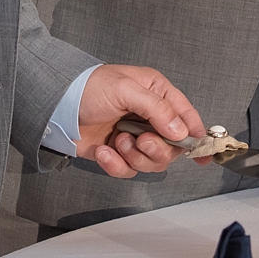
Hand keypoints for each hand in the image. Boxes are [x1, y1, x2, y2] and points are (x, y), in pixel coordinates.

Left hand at [75, 66, 207, 177]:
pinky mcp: (119, 153)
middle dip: (157, 149)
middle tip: (141, 140)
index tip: (202, 153)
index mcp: (157, 94)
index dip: (197, 135)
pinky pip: (128, 170)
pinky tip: (104, 151)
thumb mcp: (125, 89)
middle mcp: (150, 117)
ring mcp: (135, 137)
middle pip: (173, 147)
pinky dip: (116, 165)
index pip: (186, 116)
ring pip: (152, 162)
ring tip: (118, 140)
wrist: (56, 105)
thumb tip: (181, 131)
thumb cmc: (88, 87)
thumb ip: (157, 109)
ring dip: (134, 156)